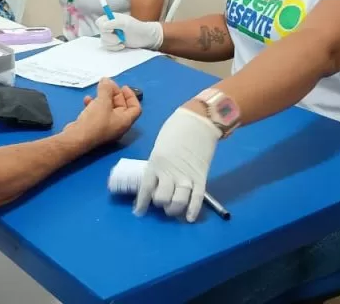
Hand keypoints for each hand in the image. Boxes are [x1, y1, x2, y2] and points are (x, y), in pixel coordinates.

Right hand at [66, 78, 141, 146]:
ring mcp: (106, 127)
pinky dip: (95, 105)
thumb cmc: (95, 122)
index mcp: (125, 121)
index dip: (131, 96)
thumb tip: (106, 80)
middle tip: (107, 84)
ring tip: (98, 89)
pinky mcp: (95, 127)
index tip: (124, 87)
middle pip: (121, 106)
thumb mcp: (103, 102)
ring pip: (108, 109)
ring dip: (104, 98)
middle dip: (114, 93)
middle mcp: (118, 125)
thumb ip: (106, 89)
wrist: (77, 138)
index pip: (135, 108)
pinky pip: (98, 113)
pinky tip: (87, 100)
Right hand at [96, 14, 163, 51]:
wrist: (145, 38)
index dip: (103, 27)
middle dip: (110, 37)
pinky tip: (122, 46)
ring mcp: (110, 35)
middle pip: (101, 33)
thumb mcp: (125, 23)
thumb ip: (113, 23)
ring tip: (122, 41)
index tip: (112, 30)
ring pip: (103, 41)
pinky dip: (115, 48)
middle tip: (120, 37)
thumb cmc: (137, 27)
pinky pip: (108, 47)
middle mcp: (109, 26)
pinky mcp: (113, 43)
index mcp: (110, 18)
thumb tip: (102, 26)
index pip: (99, 22)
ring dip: (113, 43)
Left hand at [134, 106, 220, 222]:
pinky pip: (197, 198)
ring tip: (172, 210)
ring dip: (174, 210)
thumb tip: (156, 183)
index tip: (138, 212)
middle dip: (160, 204)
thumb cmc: (175, 131)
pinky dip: (193, 210)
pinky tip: (189, 218)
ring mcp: (186, 176)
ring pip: (178, 202)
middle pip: (162, 199)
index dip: (141, 203)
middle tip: (161, 203)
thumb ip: (158, 166)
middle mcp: (169, 173)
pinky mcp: (201, 177)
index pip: (146, 189)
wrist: (197, 121)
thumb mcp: (159, 148)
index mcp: (156, 163)